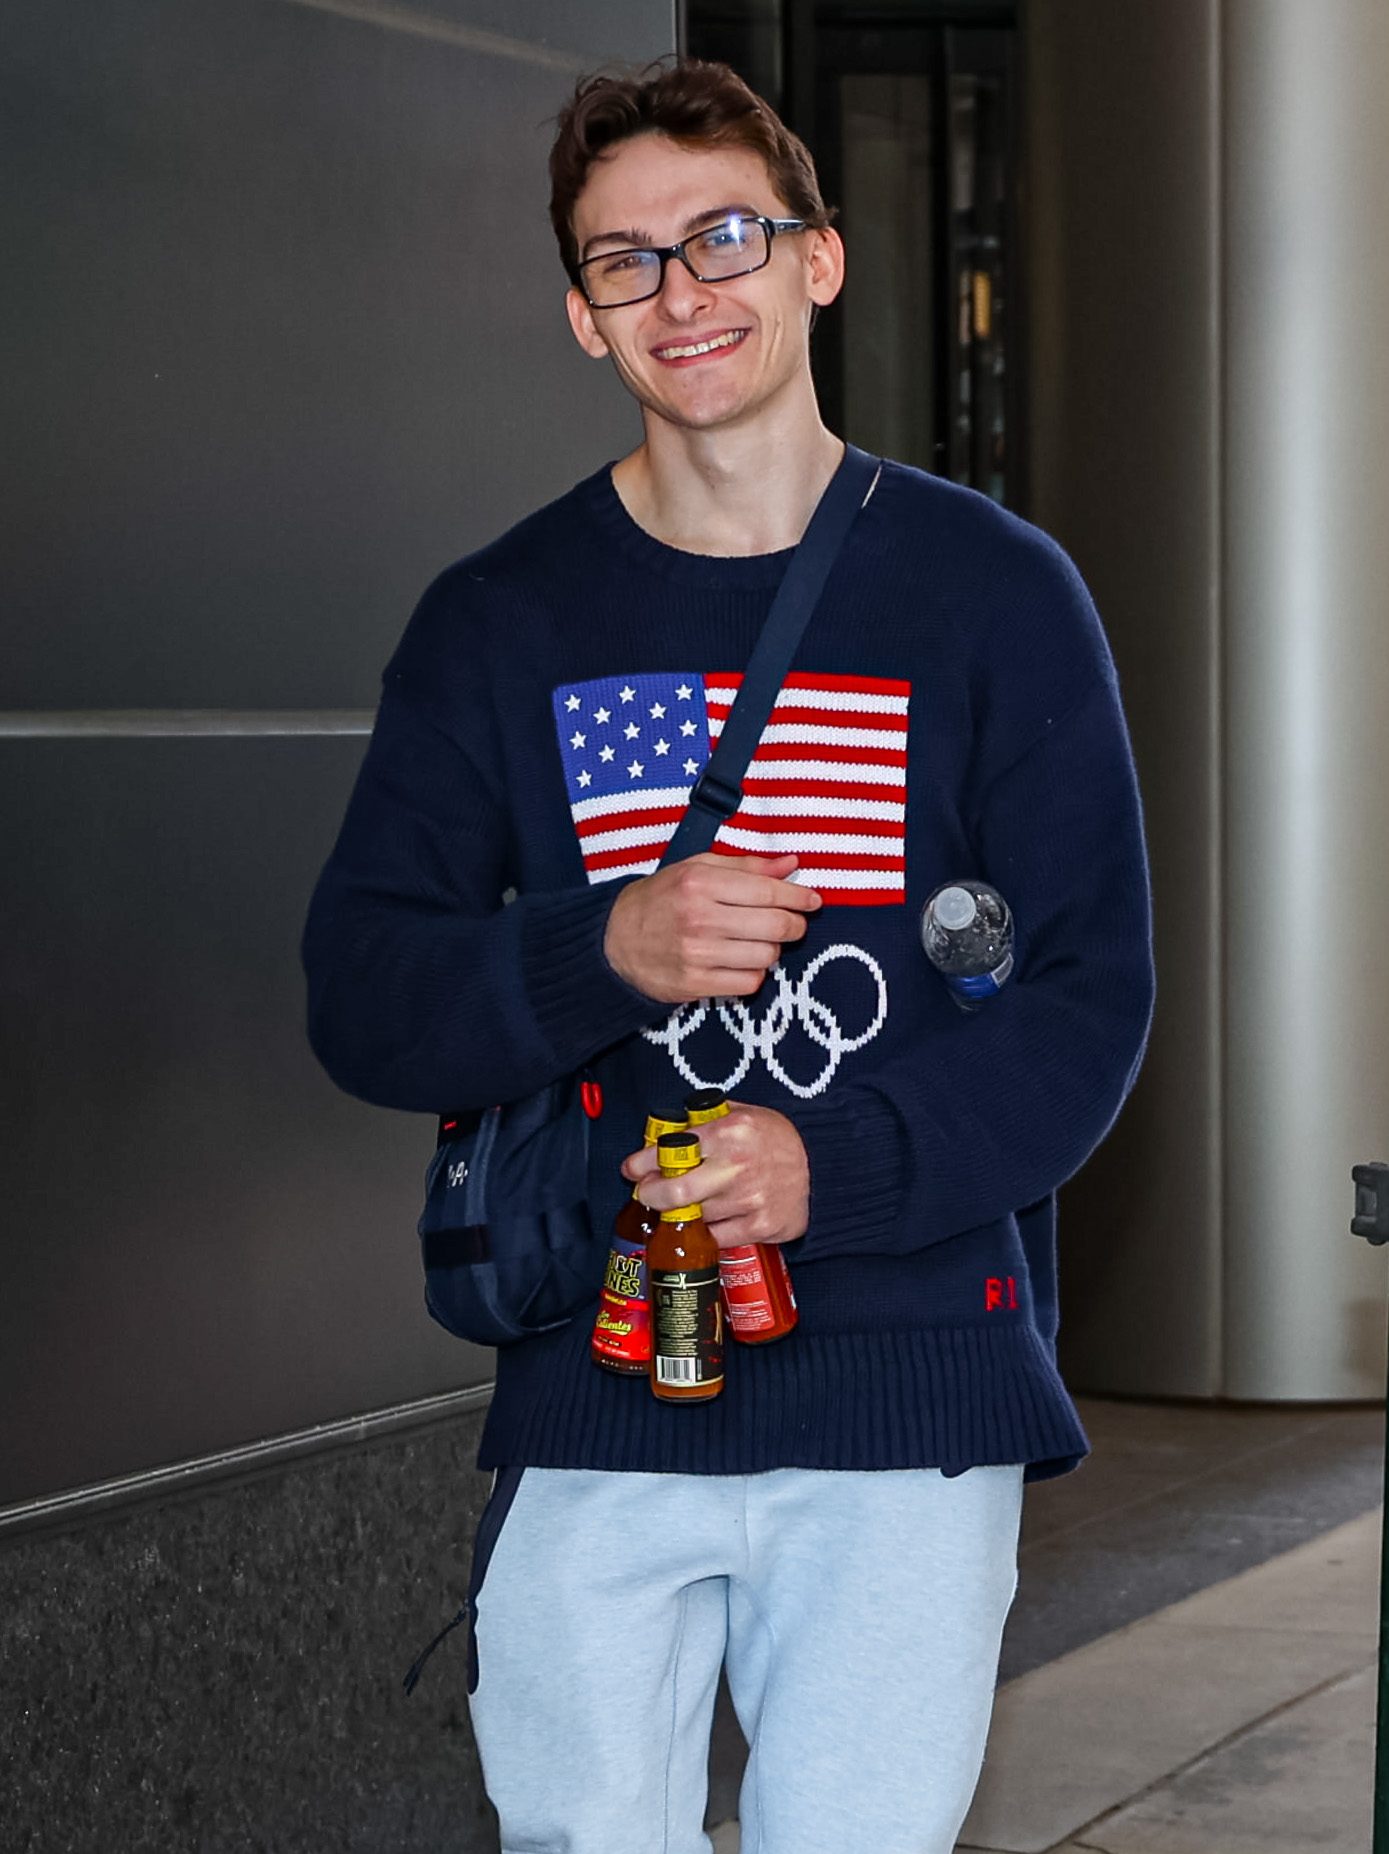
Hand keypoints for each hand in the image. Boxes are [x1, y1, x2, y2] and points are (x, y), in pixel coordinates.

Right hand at [603, 852, 820, 1004]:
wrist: (613, 942)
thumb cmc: (659, 900)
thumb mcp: (696, 868)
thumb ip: (746, 866)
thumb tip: (791, 864)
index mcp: (701, 882)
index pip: (769, 892)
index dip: (799, 897)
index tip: (813, 900)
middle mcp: (700, 918)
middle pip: (776, 926)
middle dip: (794, 925)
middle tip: (792, 924)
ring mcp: (698, 954)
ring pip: (767, 956)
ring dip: (771, 950)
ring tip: (757, 942)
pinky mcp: (695, 984)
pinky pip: (749, 983)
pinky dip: (753, 973)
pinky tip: (740, 961)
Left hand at [622, 1103, 809, 1249]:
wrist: (823, 1166)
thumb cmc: (776, 1139)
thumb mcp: (742, 1113)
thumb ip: (705, 1120)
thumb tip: (663, 1132)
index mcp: (730, 1131)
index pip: (673, 1151)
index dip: (644, 1163)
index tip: (631, 1169)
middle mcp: (737, 1167)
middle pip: (677, 1191)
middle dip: (652, 1195)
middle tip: (646, 1194)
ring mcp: (749, 1200)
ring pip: (695, 1216)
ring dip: (682, 1214)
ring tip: (681, 1205)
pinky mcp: (760, 1226)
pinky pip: (717, 1237)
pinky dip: (707, 1231)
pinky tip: (707, 1221)